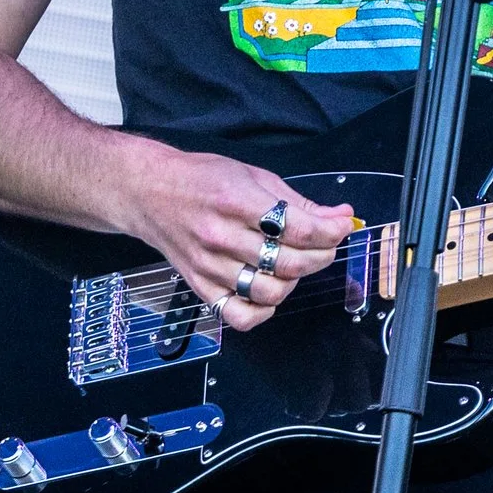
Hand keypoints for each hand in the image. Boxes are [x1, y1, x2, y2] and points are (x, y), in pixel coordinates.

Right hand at [113, 136, 353, 331]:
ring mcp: (210, 266)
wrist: (149, 192)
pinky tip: (269, 290)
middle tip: (325, 244)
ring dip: (295, 281)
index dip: (332, 230)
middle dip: (322, 254)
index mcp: (237, 202)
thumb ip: (297, 201)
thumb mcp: (253, 175)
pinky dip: (263, 310)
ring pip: (270, 292)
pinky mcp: (201, 287)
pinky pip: (240, 316)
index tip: (343, 225)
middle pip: (290, 262)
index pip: (300, 228)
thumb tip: (338, 216)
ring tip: (294, 264)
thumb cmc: (200, 179)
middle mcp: (222, 237)